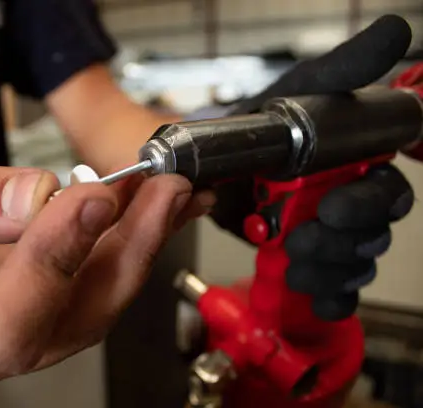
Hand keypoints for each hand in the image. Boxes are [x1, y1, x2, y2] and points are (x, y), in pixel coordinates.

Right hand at [0, 151, 199, 397]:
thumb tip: (34, 199)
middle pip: (70, 320)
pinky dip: (131, 238)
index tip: (90, 198)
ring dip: (141, 243)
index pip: (2, 325)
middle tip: (162, 191)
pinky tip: (154, 205)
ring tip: (169, 191)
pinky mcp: (46, 305)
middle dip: (125, 252)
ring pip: (96, 300)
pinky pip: (98, 278)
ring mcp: (20, 332)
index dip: (52, 264)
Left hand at [208, 15, 414, 319]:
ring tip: (296, 259)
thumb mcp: (294, 95)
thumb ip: (342, 71)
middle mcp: (347, 199)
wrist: (206, 163)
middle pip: (372, 232)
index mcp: (353, 164)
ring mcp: (327, 232)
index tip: (336, 206)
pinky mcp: (305, 258)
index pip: (387, 190)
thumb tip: (395, 32)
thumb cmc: (251, 127)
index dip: (373, 203)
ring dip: (331, 267)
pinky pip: (334, 286)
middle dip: (343, 239)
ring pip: (354, 261)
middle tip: (307, 233)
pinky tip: (317, 294)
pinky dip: (330, 295)